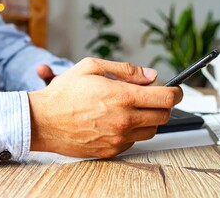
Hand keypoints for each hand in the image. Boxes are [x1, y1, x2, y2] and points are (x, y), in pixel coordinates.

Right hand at [28, 57, 182, 157]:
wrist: (43, 120)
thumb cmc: (64, 93)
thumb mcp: (92, 68)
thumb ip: (126, 70)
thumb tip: (151, 75)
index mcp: (122, 97)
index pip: (166, 98)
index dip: (176, 92)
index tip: (176, 90)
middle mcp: (124, 120)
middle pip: (164, 116)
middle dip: (164, 105)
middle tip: (154, 97)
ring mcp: (118, 138)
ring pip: (151, 130)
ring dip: (149, 118)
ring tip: (133, 108)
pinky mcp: (111, 150)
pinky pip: (134, 141)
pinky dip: (133, 130)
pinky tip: (118, 121)